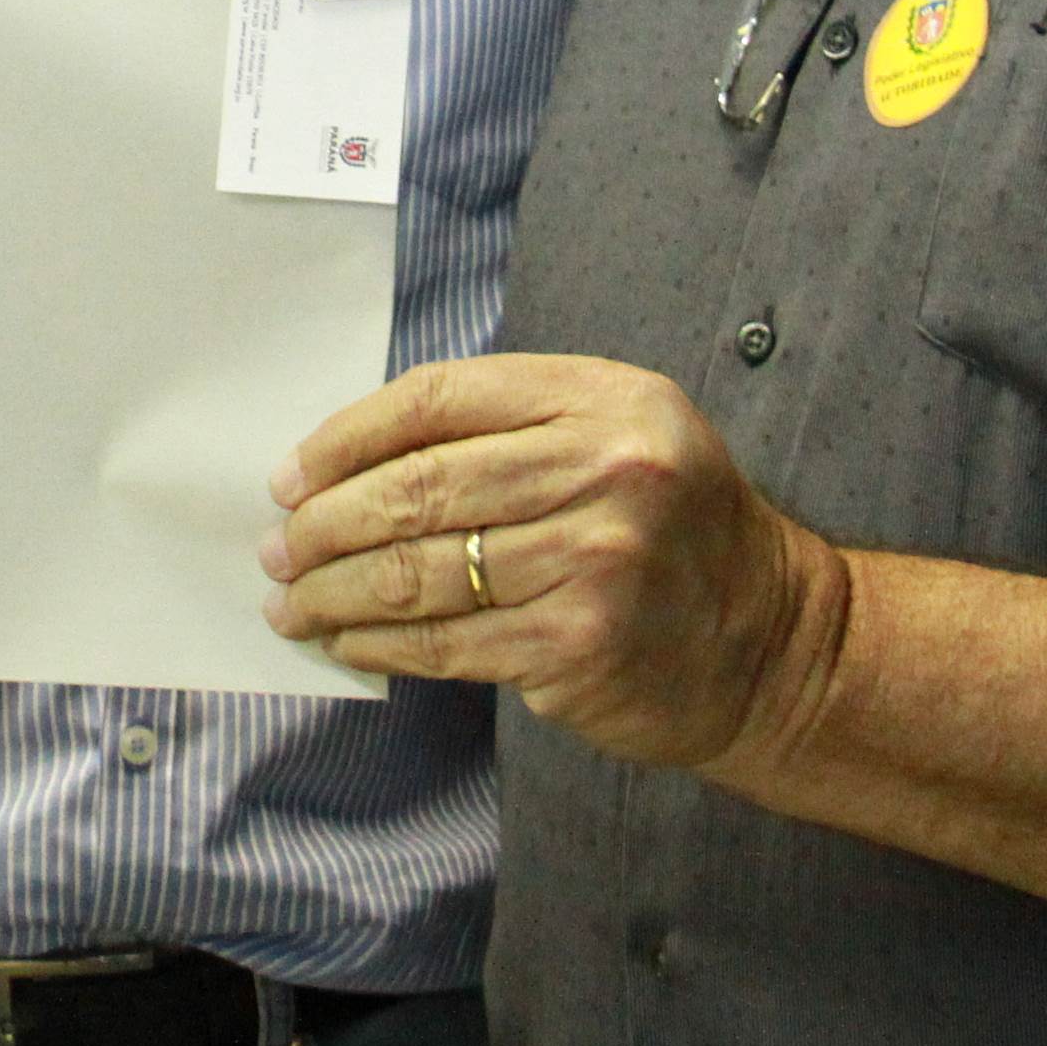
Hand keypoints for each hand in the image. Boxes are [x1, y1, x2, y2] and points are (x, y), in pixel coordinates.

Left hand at [258, 354, 844, 772]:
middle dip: (325, 523)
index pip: (439, 399)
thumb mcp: (614, 435)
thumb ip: (507, 428)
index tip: (292, 475)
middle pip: (419, 488)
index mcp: (603, 399)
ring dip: (335, 592)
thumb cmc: (669, 530)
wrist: (769, 641)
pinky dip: (380, 644)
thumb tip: (349, 463)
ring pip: (420, 571)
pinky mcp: (577, 645)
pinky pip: (446, 642)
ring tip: (291, 601)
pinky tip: (345, 642)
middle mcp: (605, 470)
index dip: (348, 437)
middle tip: (277, 547)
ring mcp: (593, 561)